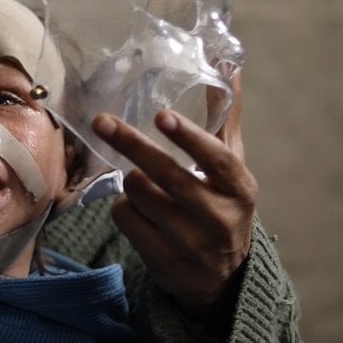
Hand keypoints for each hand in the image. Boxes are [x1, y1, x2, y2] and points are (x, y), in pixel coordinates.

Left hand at [92, 74, 257, 320]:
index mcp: (239, 188)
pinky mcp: (162, 258)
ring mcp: (190, 241)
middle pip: (166, 175)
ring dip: (132, 181)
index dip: (189, 137)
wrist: (222, 278)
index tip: (162, 116)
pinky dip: (123, 207)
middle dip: (131, 145)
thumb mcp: (231, 167)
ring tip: (145, 183)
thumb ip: (225, 118)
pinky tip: (139, 210)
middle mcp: (218, 215)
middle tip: (102, 121)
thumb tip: (226, 64)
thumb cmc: (223, 205)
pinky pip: (124, 218)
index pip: (216, 159)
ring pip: (139, 193)